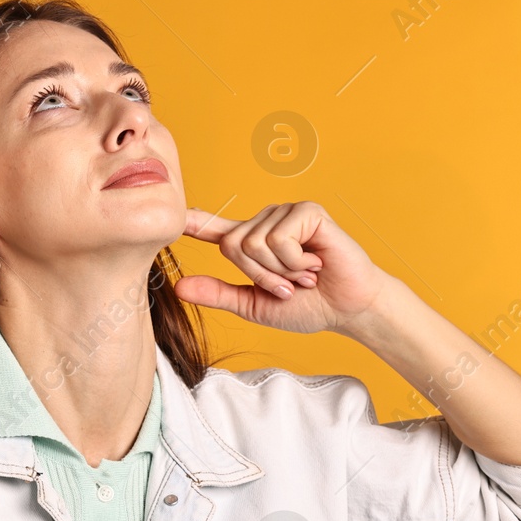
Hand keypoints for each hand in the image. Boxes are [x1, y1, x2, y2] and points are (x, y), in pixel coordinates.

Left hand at [175, 202, 389, 334]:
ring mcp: (285, 213)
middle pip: (232, 245)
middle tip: (289, 285)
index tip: (172, 214)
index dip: (194, 222)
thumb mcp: (255, 305)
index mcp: (251, 243)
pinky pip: (278, 239)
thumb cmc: (307, 306)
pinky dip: (295, 261)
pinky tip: (316, 263)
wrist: (348, 309)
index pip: (215, 230)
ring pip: (254, 243)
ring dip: (280, 271)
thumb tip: (180, 287)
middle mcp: (265, 222)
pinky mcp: (307, 211)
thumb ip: (219, 294)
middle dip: (259, 276)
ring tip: (304, 275)